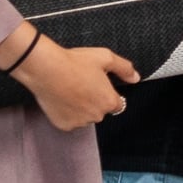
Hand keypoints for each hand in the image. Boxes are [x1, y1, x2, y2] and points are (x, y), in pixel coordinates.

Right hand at [10, 32, 138, 130]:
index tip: (98, 85)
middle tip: (82, 84)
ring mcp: (80, 122)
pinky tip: (62, 98)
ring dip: (81, 108)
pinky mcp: (64, 125)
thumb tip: (135, 77)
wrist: (46, 69)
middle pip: (100, 111)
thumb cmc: (74, 62)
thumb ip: (124, 68)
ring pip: (85, 117)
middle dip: (94, 100)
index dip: (108, 93)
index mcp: (109, 102)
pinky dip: (67, 112)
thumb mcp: (105, 57)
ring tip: (71, 90)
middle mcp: (97, 116)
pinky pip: (70, 121)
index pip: (117, 104)